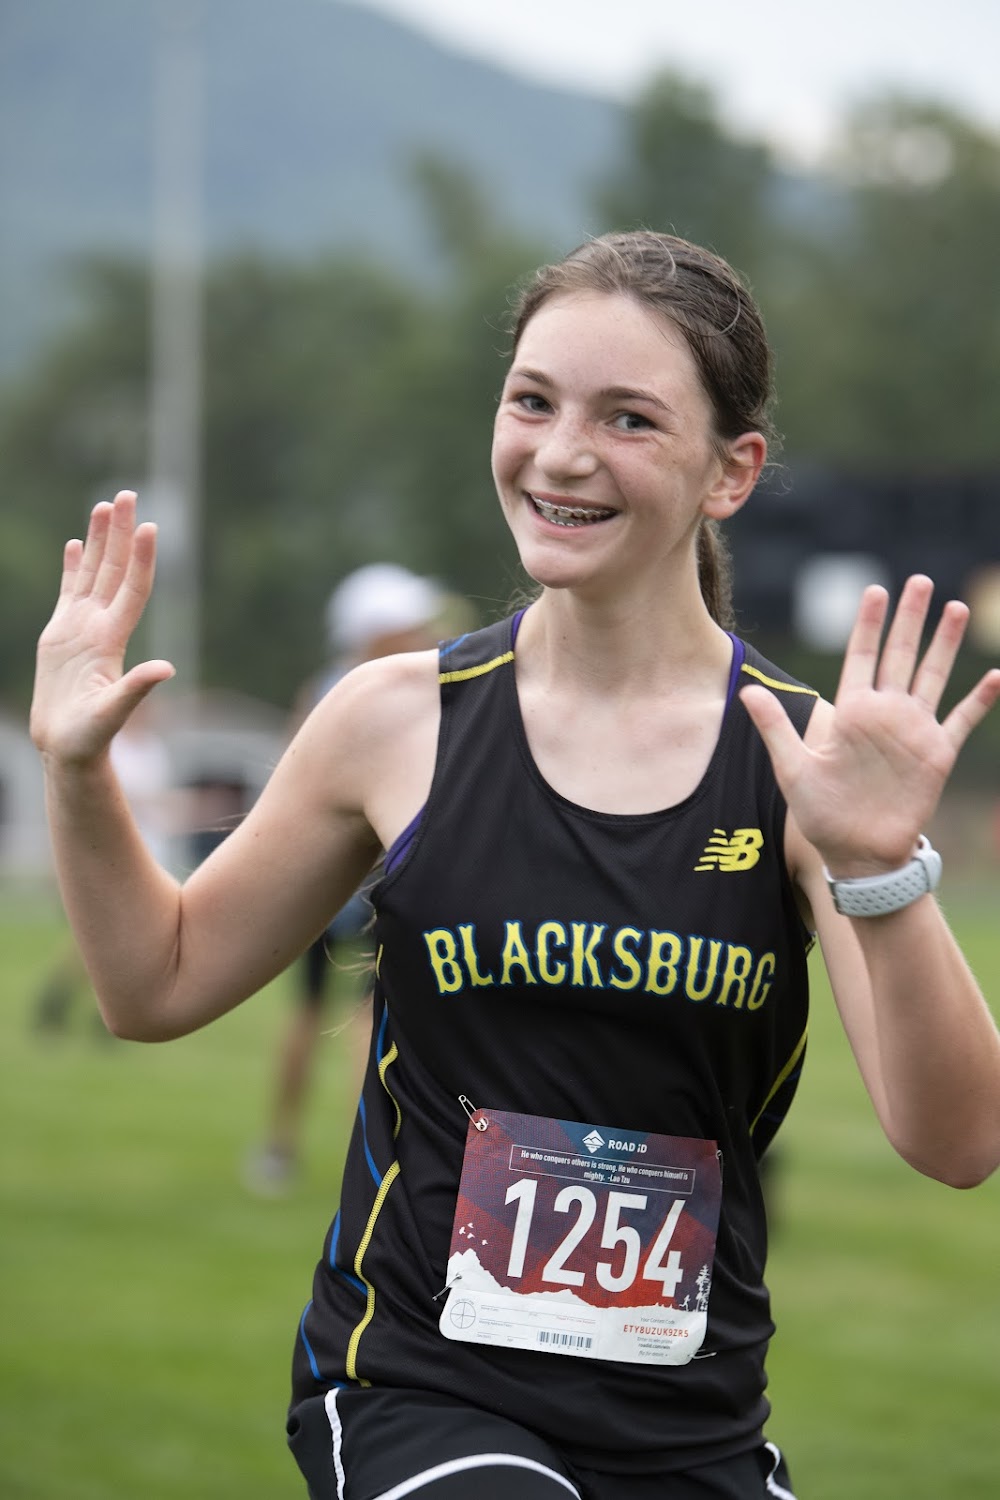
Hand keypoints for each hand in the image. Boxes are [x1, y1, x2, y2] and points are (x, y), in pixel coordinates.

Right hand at [30, 490, 174, 763]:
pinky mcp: (61, 635)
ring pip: (93, 574)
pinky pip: (70, 592)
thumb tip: (165, 669)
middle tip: (126, 494)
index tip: (150, 526)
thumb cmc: (90, 737)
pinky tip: (78, 544)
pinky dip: (74, 567)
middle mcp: (100, 627)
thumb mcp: (113, 713)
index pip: (133, 589)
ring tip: (105, 505)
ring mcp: (81, 629)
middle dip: (120, 533)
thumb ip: (137, 690)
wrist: (68, 748)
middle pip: (114, 570)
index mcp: (112, 640)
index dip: (141, 559)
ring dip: (100, 540)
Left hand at [740, 575, 999, 875]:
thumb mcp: (793, 769)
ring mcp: (913, 731)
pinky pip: (962, 720)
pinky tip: (996, 676)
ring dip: (944, 644)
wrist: (858, 853)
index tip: (874, 590)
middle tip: (920, 581)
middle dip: (909, 619)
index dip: (868, 624)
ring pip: (933, 675)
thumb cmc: (821, 814)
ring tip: (956, 608)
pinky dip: (979, 699)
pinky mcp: (936, 754)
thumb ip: (776, 727)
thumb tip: (745, 690)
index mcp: (851, 711)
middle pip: (900, 655)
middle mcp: (884, 714)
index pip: (861, 656)